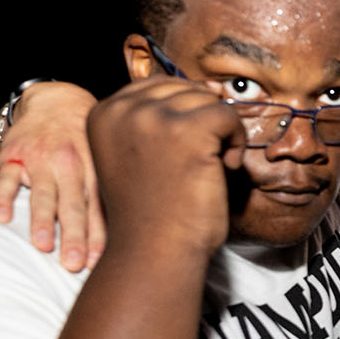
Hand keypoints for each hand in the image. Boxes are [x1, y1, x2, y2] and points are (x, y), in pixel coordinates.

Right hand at [0, 81, 102, 271]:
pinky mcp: (13, 155)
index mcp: (93, 169)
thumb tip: (123, 237)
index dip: (97, 237)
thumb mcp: (101, 159)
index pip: (97, 208)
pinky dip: (2, 197)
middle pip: (72, 205)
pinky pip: (6, 178)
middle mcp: (68, 164)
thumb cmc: (84, 140)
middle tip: (73, 263)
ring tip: (42, 245)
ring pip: (42, 193)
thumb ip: (105, 194)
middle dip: (73, 236)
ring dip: (42, 220)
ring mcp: (39, 160)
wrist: (55, 100)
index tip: (96, 262)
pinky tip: (1, 218)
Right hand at [87, 77, 245, 258]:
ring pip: (208, 100)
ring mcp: (152, 118)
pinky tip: (222, 168)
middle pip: (184, 89)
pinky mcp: (186, 130)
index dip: (182, 116)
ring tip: (208, 167)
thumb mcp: (139, 153)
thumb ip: (157, 118)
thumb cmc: (153, 211)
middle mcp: (122, 109)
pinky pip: (228, 115)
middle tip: (197, 162)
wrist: (153, 253)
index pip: (158, 87)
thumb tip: (211, 85)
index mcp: (103, 113)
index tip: (179, 154)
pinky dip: (236, 142)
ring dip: (220, 133)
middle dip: (202, 123)